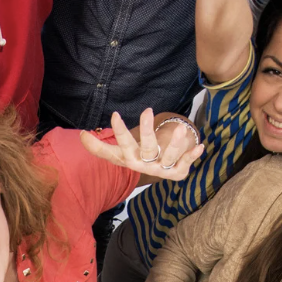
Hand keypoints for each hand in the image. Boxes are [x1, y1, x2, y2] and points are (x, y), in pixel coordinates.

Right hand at [80, 109, 203, 181]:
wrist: (158, 172)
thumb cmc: (137, 157)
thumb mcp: (119, 153)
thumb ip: (99, 147)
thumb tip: (79, 136)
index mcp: (130, 159)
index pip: (121, 146)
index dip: (119, 132)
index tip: (115, 114)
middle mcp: (145, 165)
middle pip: (146, 148)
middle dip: (146, 132)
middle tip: (146, 110)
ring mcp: (162, 169)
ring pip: (169, 156)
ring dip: (176, 144)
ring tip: (181, 128)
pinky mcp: (177, 172)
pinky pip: (186, 164)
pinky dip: (192, 156)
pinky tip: (201, 146)